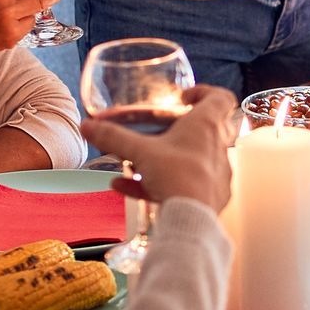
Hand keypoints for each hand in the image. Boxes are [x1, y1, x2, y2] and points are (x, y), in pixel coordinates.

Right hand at [88, 82, 236, 215]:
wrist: (192, 218)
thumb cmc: (176, 177)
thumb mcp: (140, 152)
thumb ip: (113, 137)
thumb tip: (88, 126)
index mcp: (207, 126)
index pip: (221, 97)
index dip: (205, 91)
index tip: (185, 97)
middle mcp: (218, 147)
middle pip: (210, 128)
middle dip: (186, 126)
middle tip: (166, 128)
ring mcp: (217, 173)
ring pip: (195, 158)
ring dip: (170, 157)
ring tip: (141, 163)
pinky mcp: (212, 195)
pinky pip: (186, 184)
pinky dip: (162, 183)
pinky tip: (128, 188)